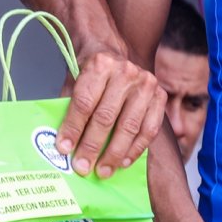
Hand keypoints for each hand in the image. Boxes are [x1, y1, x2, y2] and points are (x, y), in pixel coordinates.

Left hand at [54, 47, 166, 176]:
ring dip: (114, 153)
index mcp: (100, 64)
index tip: (63, 149)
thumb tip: (62, 142)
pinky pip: (149, 130)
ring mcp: (146, 84)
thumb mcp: (73, 79)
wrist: (114, 51)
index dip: (73, 128)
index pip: (84, 102)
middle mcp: (125, 72)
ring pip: (129, 126)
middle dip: (92, 146)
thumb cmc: (90, 71)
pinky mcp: (160, 96)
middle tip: (82, 167)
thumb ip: (68, 106)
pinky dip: (135, 149)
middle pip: (106, 117)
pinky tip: (122, 162)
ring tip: (102, 171)